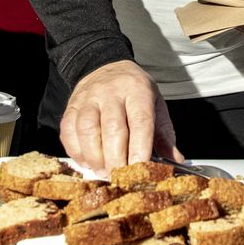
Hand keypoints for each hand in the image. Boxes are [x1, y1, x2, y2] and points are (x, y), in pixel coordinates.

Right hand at [60, 60, 181, 174]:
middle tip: (121, 177)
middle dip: (116, 159)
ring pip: (87, 129)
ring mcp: (88, 98)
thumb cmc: (134, 91)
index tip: (140, 169)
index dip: (140, 148)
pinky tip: (87, 162)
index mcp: (137, 91)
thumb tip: (174, 160)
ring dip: (95, 157)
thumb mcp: (156, 104)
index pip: (140, 121)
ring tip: (103, 172)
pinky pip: (68, 131)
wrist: (106, 66)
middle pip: (112, 128)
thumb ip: (164, 134)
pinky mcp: (71, 106)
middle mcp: (111, 92)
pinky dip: (76, 151)